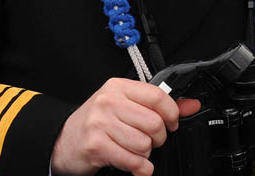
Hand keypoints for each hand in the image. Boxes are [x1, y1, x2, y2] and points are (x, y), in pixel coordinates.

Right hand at [50, 77, 200, 175]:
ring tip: (135, 151)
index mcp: (119, 87)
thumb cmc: (95, 122)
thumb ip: (159, 105)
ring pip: (144, 143)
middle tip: (150, 140)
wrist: (62, 141)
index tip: (172, 123)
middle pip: (154, 123)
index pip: (158, 96)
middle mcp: (109, 102)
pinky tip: (136, 165)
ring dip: (145, 154)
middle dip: (158, 138)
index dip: (172, 113)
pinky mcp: (96, 145)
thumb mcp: (125, 106)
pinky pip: (131, 160)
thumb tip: (191, 105)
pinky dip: (139, 168)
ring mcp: (100, 123)